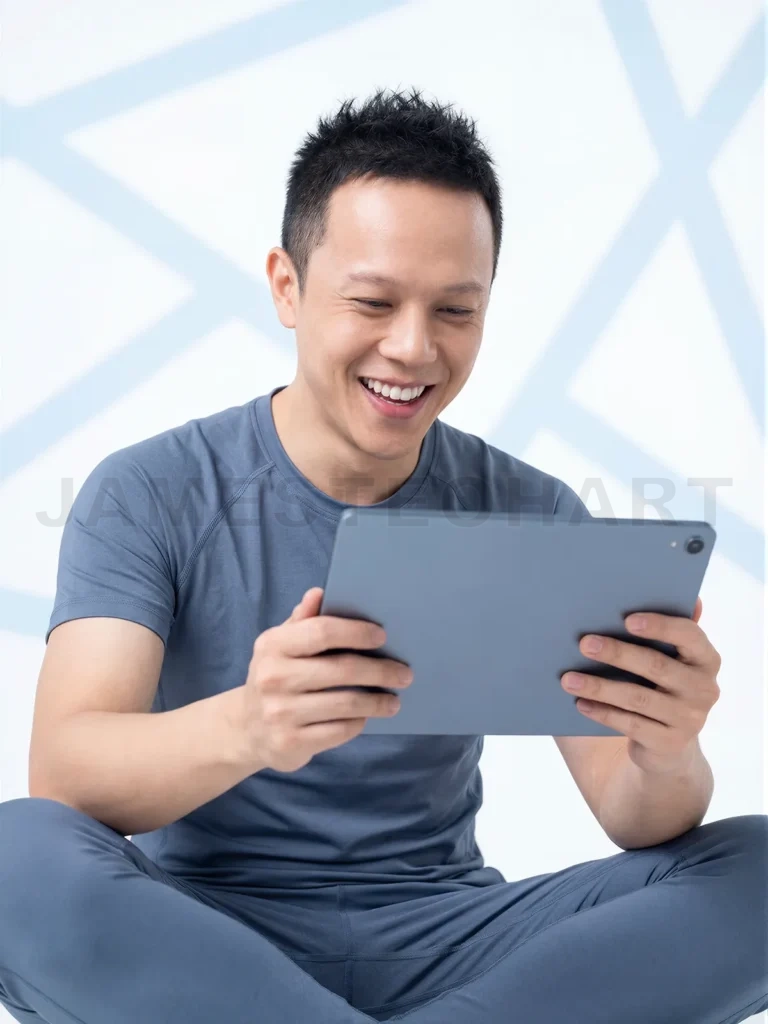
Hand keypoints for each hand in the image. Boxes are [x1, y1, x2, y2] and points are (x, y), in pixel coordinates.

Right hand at [240, 588, 411, 772]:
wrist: (246, 729)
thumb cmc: (275, 677)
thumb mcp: (280, 645)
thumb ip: (303, 621)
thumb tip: (319, 593)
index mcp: (272, 646)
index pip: (321, 631)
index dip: (356, 632)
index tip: (382, 636)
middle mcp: (272, 678)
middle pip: (341, 669)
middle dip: (380, 670)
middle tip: (405, 673)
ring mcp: (280, 713)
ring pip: (345, 703)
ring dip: (377, 701)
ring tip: (394, 700)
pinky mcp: (290, 743)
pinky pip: (339, 731)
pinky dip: (359, 722)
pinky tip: (367, 716)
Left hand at [560, 597, 720, 773]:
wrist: (668, 744)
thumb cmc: (661, 686)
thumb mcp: (668, 659)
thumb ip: (667, 632)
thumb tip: (672, 597)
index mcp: (705, 658)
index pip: (689, 636)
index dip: (660, 626)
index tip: (627, 619)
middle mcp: (704, 688)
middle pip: (656, 666)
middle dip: (617, 653)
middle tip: (584, 643)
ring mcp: (689, 718)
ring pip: (637, 697)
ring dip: (599, 686)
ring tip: (568, 678)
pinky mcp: (669, 742)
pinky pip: (630, 724)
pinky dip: (602, 712)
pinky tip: (580, 703)